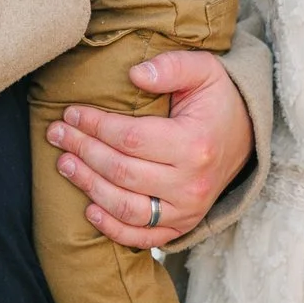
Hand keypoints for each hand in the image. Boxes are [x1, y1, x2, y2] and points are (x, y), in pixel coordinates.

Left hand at [47, 47, 251, 248]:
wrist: (246, 137)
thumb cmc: (217, 100)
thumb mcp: (204, 70)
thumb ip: (172, 66)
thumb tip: (135, 74)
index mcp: (195, 144)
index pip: (131, 138)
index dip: (95, 126)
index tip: (71, 113)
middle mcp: (192, 183)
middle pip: (122, 172)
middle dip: (83, 151)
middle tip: (57, 134)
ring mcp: (187, 210)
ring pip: (126, 207)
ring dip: (89, 187)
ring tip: (65, 164)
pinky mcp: (183, 225)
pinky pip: (143, 236)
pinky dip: (112, 228)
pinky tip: (89, 208)